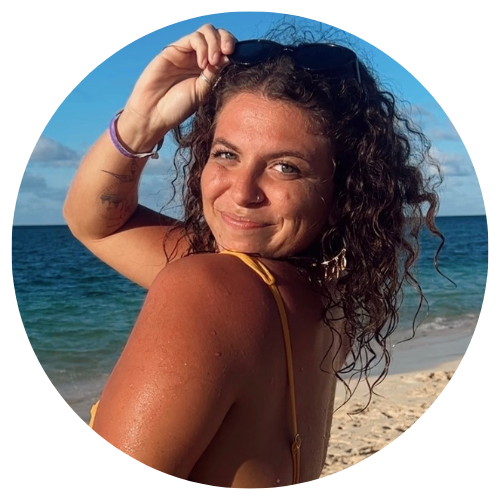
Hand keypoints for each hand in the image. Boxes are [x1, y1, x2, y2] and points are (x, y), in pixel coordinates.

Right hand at [119, 25, 235, 146]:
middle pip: (219, 35)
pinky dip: (202, 46)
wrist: (154, 113)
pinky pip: (193, 38)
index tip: (237, 58)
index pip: (227, 50)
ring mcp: (187, 53)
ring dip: (214, 43)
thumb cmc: (178, 108)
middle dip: (227, 40)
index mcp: (210, 70)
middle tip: (228, 53)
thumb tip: (230, 57)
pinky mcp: (174, 49)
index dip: (234, 49)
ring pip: (207, 32)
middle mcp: (199, 58)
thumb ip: (215, 74)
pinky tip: (202, 63)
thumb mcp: (203, 92)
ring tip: (212, 63)